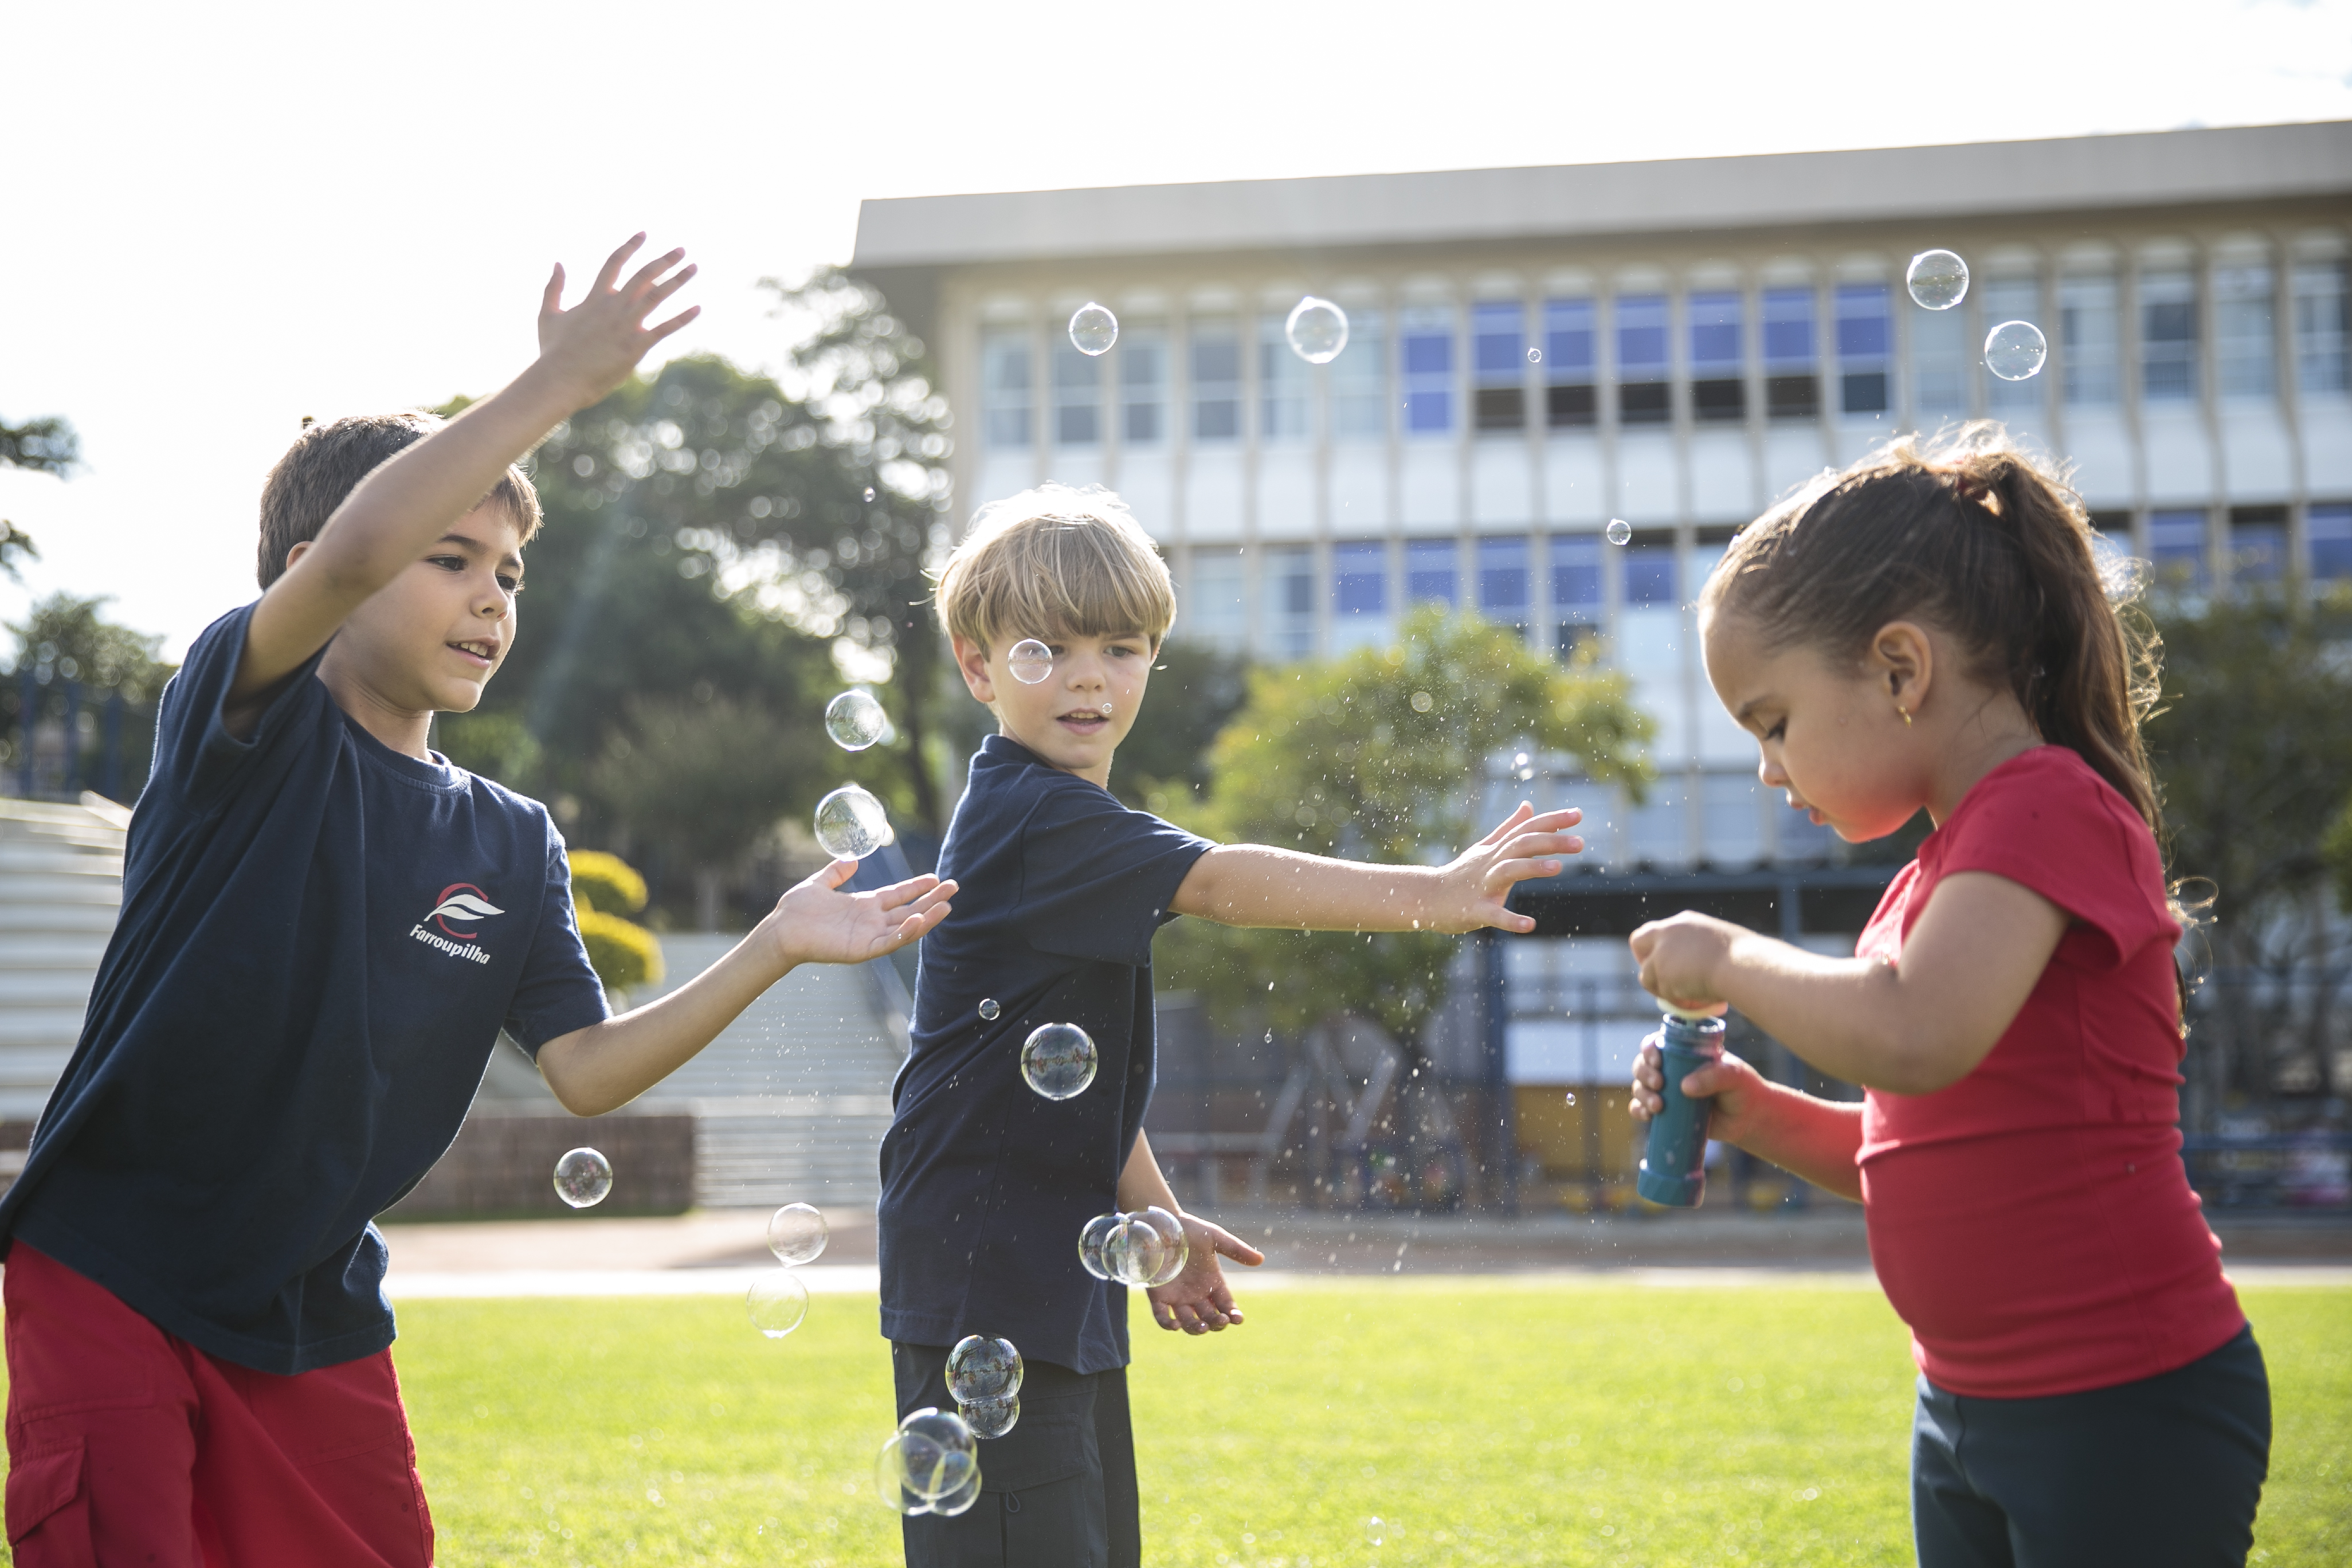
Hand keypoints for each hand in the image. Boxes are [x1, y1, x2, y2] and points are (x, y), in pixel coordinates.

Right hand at [536, 234, 700, 408]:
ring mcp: (625, 326)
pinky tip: (698, 307)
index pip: (614, 262)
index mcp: (594, 298)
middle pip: (643, 275)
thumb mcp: (547, 315)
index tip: (644, 234)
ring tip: (694, 267)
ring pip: (656, 295)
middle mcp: (612, 307)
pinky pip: (664, 328)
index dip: (630, 246)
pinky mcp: (635, 346)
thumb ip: (554, 287)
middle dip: (664, 260)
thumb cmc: (552, 351)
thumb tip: (557, 262)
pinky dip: (682, 318)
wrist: (559, 379)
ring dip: (677, 280)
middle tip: (682, 249)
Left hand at [762, 860, 954, 967]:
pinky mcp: (862, 949)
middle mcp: (871, 921)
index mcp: (864, 906)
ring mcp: (869, 936)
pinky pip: (889, 942)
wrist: (781, 929)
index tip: (936, 878)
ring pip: (906, 927)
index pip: (898, 895)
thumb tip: (852, 860)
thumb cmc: (796, 909)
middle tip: (954, 887)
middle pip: (910, 910)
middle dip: (932, 900)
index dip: (917, 886)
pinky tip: (920, 920)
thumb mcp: (819, 883)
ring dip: (927, 918)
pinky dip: (906, 933)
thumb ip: (836, 872)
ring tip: (947, 906)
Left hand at [1145, 1213, 1265, 1334]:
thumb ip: (1236, 1250)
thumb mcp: (1215, 1238)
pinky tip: (1176, 1325)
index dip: (1233, 1314)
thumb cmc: (1190, 1229)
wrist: (1163, 1223)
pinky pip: (1162, 1317)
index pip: (1226, 1305)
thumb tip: (1261, 1259)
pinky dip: (1168, 1324)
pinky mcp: (1158, 1296)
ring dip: (1197, 1328)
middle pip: (1210, 1317)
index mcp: (1212, 1282)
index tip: (1238, 1318)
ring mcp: (1177, 1297)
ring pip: (1189, 1322)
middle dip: (1217, 1323)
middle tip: (1221, 1320)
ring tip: (1203, 1326)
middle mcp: (1196, 1294)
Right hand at [1431, 803, 1583, 933]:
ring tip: (1558, 867)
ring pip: (1508, 871)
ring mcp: (1482, 885)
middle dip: (1551, 842)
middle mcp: (1491, 862)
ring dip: (1533, 868)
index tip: (1579, 814)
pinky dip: (1511, 920)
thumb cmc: (1460, 874)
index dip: (1552, 821)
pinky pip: (1494, 915)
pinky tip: (1530, 925)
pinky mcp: (1475, 910)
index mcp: (1497, 849)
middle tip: (1580, 843)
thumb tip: (1529, 805)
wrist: (1426, 898)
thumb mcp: (1485, 848)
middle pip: (1521, 845)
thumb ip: (1509, 828)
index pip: (1527, 829)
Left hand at [1628, 910, 1741, 1009]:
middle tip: (1659, 980)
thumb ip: (1701, 954)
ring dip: (1664, 990)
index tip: (1669, 964)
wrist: (1743, 965)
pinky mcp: (1662, 974)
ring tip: (1690, 999)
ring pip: (1647, 976)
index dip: (1659, 949)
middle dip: (1644, 962)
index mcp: (1685, 923)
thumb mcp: (1720, 946)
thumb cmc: (1745, 959)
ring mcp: (1661, 953)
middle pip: (1638, 942)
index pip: (1659, 932)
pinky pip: (1662, 995)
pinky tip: (1697, 1003)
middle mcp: (1667, 933)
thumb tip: (1700, 973)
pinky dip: (1676, 1002)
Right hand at [1629, 1040, 1773, 1147]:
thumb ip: (1713, 1077)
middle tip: (1659, 1084)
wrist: (1749, 1119)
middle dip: (1644, 1073)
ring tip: (1658, 1107)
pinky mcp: (1667, 1112)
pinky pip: (1642, 1109)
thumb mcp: (1733, 1075)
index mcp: (1685, 1053)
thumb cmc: (1743, 1089)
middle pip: (1642, 1064)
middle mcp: (1671, 1069)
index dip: (1649, 1049)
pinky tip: (1647, 1116)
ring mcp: (1668, 1091)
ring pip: (1640, 1086)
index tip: (1657, 1061)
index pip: (1657, 1043)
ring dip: (1642, 1094)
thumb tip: (1684, 1087)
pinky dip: (1639, 1111)